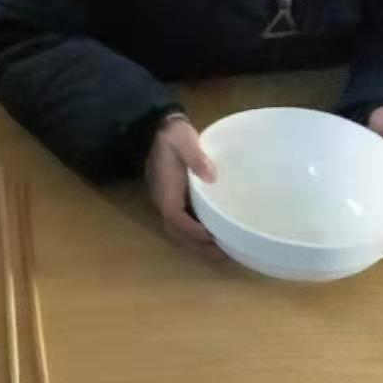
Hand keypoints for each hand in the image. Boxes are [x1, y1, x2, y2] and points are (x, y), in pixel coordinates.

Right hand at [146, 114, 221, 257]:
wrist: (157, 128)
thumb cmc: (172, 135)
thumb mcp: (184, 140)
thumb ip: (196, 157)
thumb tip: (211, 176)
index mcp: (166, 190)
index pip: (176, 218)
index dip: (193, 230)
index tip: (214, 236)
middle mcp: (164, 201)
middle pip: (177, 233)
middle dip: (198, 247)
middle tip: (225, 254)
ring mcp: (168, 201)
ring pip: (179, 231)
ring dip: (198, 245)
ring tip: (222, 252)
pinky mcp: (173, 198)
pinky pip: (183, 223)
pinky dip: (196, 235)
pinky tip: (214, 235)